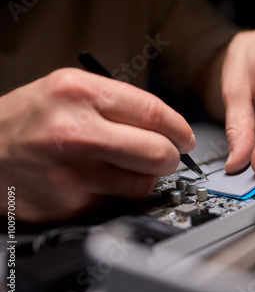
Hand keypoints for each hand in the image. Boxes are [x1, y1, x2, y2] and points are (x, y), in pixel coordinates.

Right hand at [0, 68, 193, 222]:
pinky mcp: (68, 204)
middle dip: (171, 156)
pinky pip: (117, 202)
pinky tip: (97, 180)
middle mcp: (75, 132)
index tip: (185, 137)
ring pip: (144, 183)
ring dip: (145, 176)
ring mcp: (71, 173)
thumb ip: (121, 103)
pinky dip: (118, 193)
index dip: (180, 128)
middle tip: (166, 155)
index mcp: (80, 92)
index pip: (154, 113)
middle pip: (158, 153)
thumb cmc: (32, 117)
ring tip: (124, 165)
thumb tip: (170, 128)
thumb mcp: (71, 87)